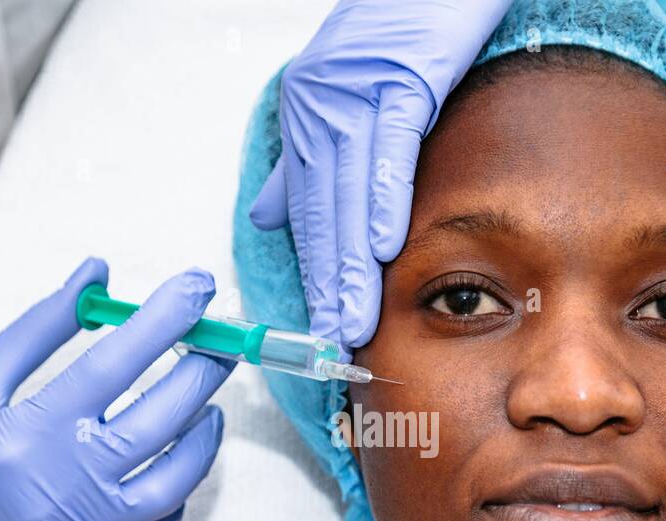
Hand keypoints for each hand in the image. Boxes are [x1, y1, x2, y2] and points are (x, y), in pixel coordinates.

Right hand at [0, 258, 234, 520]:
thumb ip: (44, 325)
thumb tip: (99, 273)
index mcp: (26, 433)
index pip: (116, 364)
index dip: (165, 319)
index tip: (199, 286)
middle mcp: (58, 488)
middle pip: (158, 422)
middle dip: (200, 372)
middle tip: (220, 341)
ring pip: (171, 486)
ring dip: (201, 441)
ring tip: (208, 405)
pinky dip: (174, 500)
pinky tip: (174, 467)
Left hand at [247, 0, 512, 359]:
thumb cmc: (400, 30)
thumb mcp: (345, 96)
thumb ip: (303, 161)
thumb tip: (265, 216)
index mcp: (307, 117)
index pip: (308, 212)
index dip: (314, 275)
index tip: (317, 328)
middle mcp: (319, 107)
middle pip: (322, 213)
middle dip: (326, 286)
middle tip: (327, 344)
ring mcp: (356, 94)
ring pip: (348, 194)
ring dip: (351, 264)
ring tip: (351, 319)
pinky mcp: (400, 79)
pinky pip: (388, 149)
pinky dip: (386, 199)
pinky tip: (385, 247)